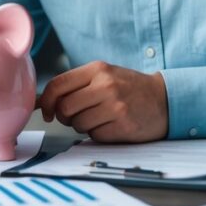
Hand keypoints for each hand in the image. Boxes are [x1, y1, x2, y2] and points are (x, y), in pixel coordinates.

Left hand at [37, 61, 168, 142]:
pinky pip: (95, 136)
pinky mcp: (124, 125)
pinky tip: (111, 126)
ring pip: (78, 124)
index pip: (57, 85)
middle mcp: (106, 85)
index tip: (48, 111)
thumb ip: (74, 85)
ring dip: (83, 126)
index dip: (47, 101)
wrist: (164, 99)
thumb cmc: (127, 88)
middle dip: (65, 117)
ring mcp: (116, 106)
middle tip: (77, 116)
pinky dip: (98, 134)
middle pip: (65, 108)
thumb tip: (41, 101)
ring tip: (99, 118)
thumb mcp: (103, 76)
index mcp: (97, 69)